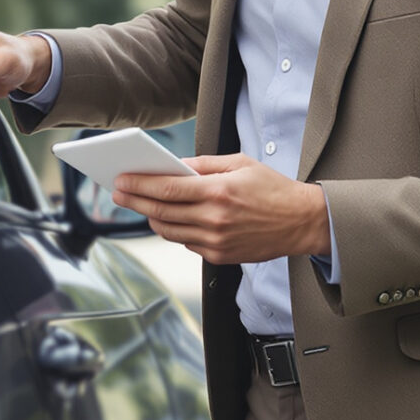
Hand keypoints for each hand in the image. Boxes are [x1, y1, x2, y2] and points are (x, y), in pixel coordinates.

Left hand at [113, 155, 331, 266]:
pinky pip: (186, 243)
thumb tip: (173, 165)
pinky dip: (174, 230)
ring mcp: (216, 241)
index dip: (139, 184)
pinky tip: (170, 219)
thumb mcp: (240, 163)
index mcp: (218, 191)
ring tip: (141, 205)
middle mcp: (215, 218)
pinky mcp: (220, 256)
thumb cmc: (272, 189)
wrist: (301, 222)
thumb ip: (204, 164)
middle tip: (118, 192)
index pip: (167, 188)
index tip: (121, 180)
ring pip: (169, 231)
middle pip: (161, 211)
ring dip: (150, 217)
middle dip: (135, 200)